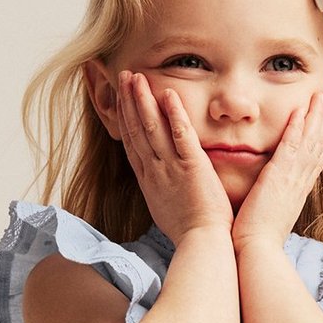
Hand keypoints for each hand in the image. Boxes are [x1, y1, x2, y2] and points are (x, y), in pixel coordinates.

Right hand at [115, 70, 233, 245]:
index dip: (125, 119)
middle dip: (128, 102)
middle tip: (123, 76)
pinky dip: (174, 114)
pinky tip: (168, 94)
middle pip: (137, 130)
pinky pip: (181, 136)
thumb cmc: (190, 234)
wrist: (202, 246)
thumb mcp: (167, 211)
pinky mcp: (192, 168)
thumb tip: (162, 187)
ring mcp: (171, 169)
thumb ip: (163, 191)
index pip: (132, 144)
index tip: (120, 99)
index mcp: (149, 182)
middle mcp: (155, 172)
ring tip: (136, 77)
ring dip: (143, 100)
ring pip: (152, 128)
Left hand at [229, 88, 322, 250]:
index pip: (314, 162)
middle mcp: (299, 183)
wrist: (257, 253)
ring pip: (310, 141)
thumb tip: (271, 204)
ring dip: (317, 116)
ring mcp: (292, 179)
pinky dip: (298, 128)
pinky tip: (302, 110)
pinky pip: (291, 146)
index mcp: (297, 193)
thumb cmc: (258, 242)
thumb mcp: (270, 220)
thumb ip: (273, 206)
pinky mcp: (278, 177)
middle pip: (318, 146)